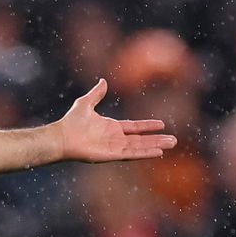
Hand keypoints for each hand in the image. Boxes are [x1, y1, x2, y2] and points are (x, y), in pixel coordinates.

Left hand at [57, 79, 176, 161]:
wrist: (61, 137)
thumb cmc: (70, 122)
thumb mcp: (85, 103)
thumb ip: (96, 94)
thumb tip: (103, 81)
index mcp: (110, 127)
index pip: (134, 127)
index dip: (147, 126)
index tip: (162, 124)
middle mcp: (115, 138)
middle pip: (141, 139)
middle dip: (157, 139)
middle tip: (174, 140)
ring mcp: (114, 148)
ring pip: (140, 147)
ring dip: (155, 145)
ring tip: (171, 144)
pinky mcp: (113, 155)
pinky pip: (132, 154)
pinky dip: (145, 153)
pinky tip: (158, 152)